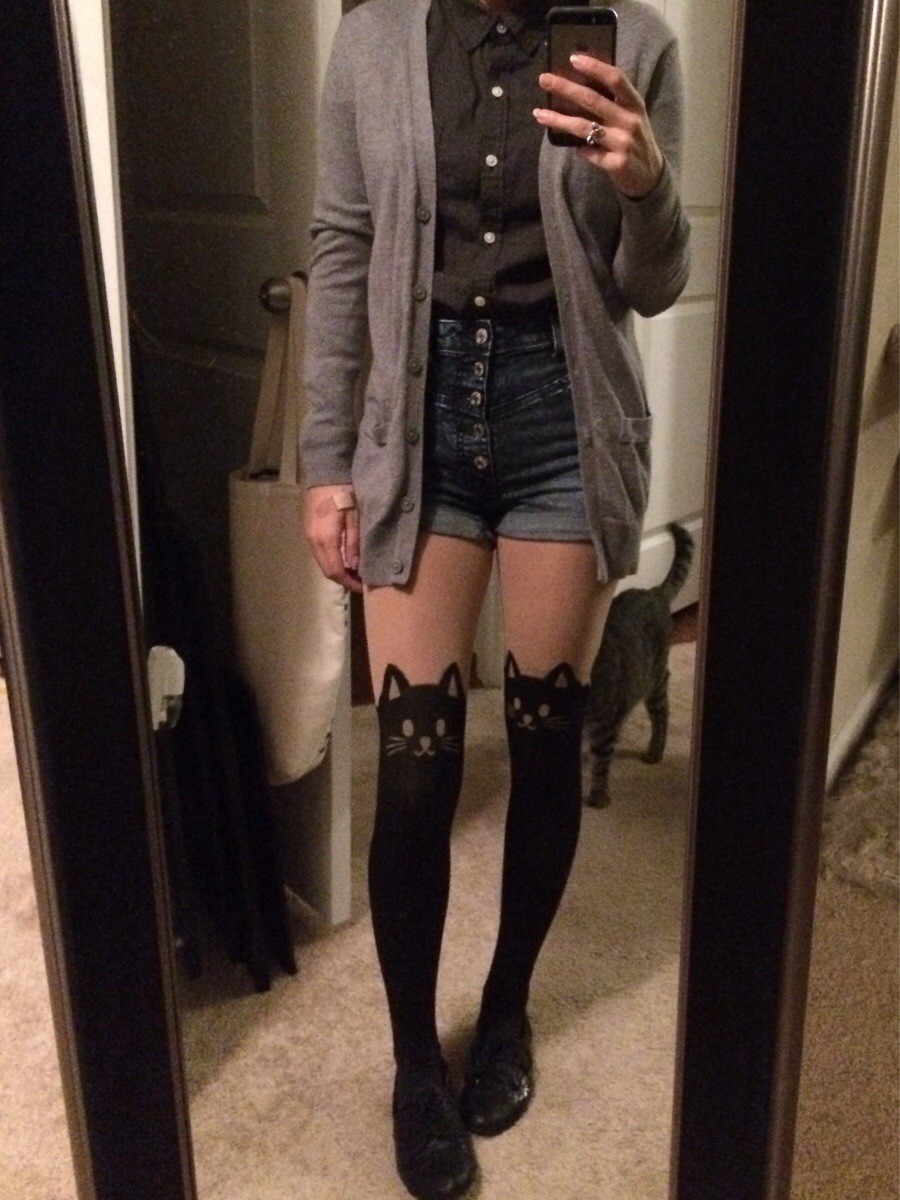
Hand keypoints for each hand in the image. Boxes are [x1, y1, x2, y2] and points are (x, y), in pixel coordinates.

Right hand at [304, 485, 363, 592]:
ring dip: (336, 570)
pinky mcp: (308, 531)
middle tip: (360, 581)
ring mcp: (308, 536)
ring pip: (322, 562)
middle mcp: (314, 541)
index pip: (335, 571)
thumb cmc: (344, 492)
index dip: (348, 583)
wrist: (325, 473)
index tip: (362, 587)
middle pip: (326, 570)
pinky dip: (331, 560)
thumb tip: (355, 566)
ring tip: (354, 571)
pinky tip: (343, 557)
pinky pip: (319, 553)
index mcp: (326, 539)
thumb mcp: (355, 517)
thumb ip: (354, 543)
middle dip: (343, 579)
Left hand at [535, 55, 663, 199]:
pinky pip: (589, 153)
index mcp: (634, 104)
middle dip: (566, 88)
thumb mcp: (631, 116)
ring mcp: (623, 143)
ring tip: (539, 113)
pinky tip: (573, 147)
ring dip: (559, 120)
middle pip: (593, 100)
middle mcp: (630, 120)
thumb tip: (579, 85)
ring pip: (585, 127)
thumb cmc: (634, 139)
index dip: (595, 67)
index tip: (573, 58)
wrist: (650, 175)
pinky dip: (580, 149)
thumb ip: (613, 103)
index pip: (615, 79)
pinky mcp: (617, 164)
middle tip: (543, 79)